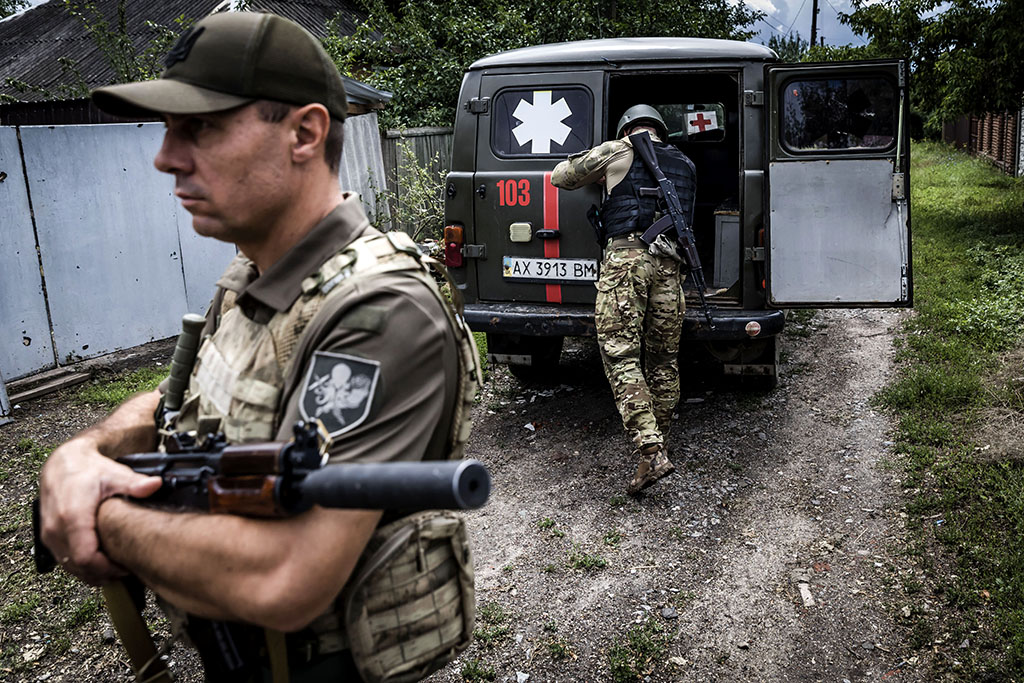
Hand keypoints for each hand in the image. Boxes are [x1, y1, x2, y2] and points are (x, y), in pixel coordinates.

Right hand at [39, 439, 161, 584]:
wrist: (63, 464)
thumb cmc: (86, 470)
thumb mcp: (114, 474)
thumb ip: (134, 483)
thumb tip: (155, 485)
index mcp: (72, 516)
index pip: (86, 558)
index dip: (107, 568)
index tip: (126, 567)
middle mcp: (56, 529)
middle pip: (79, 567)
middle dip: (103, 573)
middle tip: (125, 569)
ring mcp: (50, 535)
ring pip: (70, 567)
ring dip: (92, 572)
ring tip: (115, 567)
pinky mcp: (49, 537)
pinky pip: (64, 560)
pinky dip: (82, 566)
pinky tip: (100, 561)